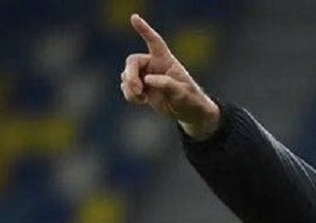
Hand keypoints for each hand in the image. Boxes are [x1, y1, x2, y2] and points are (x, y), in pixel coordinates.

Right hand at [120, 13, 220, 139]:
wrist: (188, 112)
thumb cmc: (190, 99)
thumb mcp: (183, 93)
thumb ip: (168, 85)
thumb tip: (148, 79)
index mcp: (166, 61)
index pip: (154, 42)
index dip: (145, 30)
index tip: (134, 18)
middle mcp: (153, 65)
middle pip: (132, 61)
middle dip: (130, 75)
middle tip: (137, 90)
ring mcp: (145, 76)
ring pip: (126, 75)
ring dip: (130, 87)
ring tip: (141, 97)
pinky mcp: (141, 87)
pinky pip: (126, 87)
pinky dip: (129, 94)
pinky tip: (141, 100)